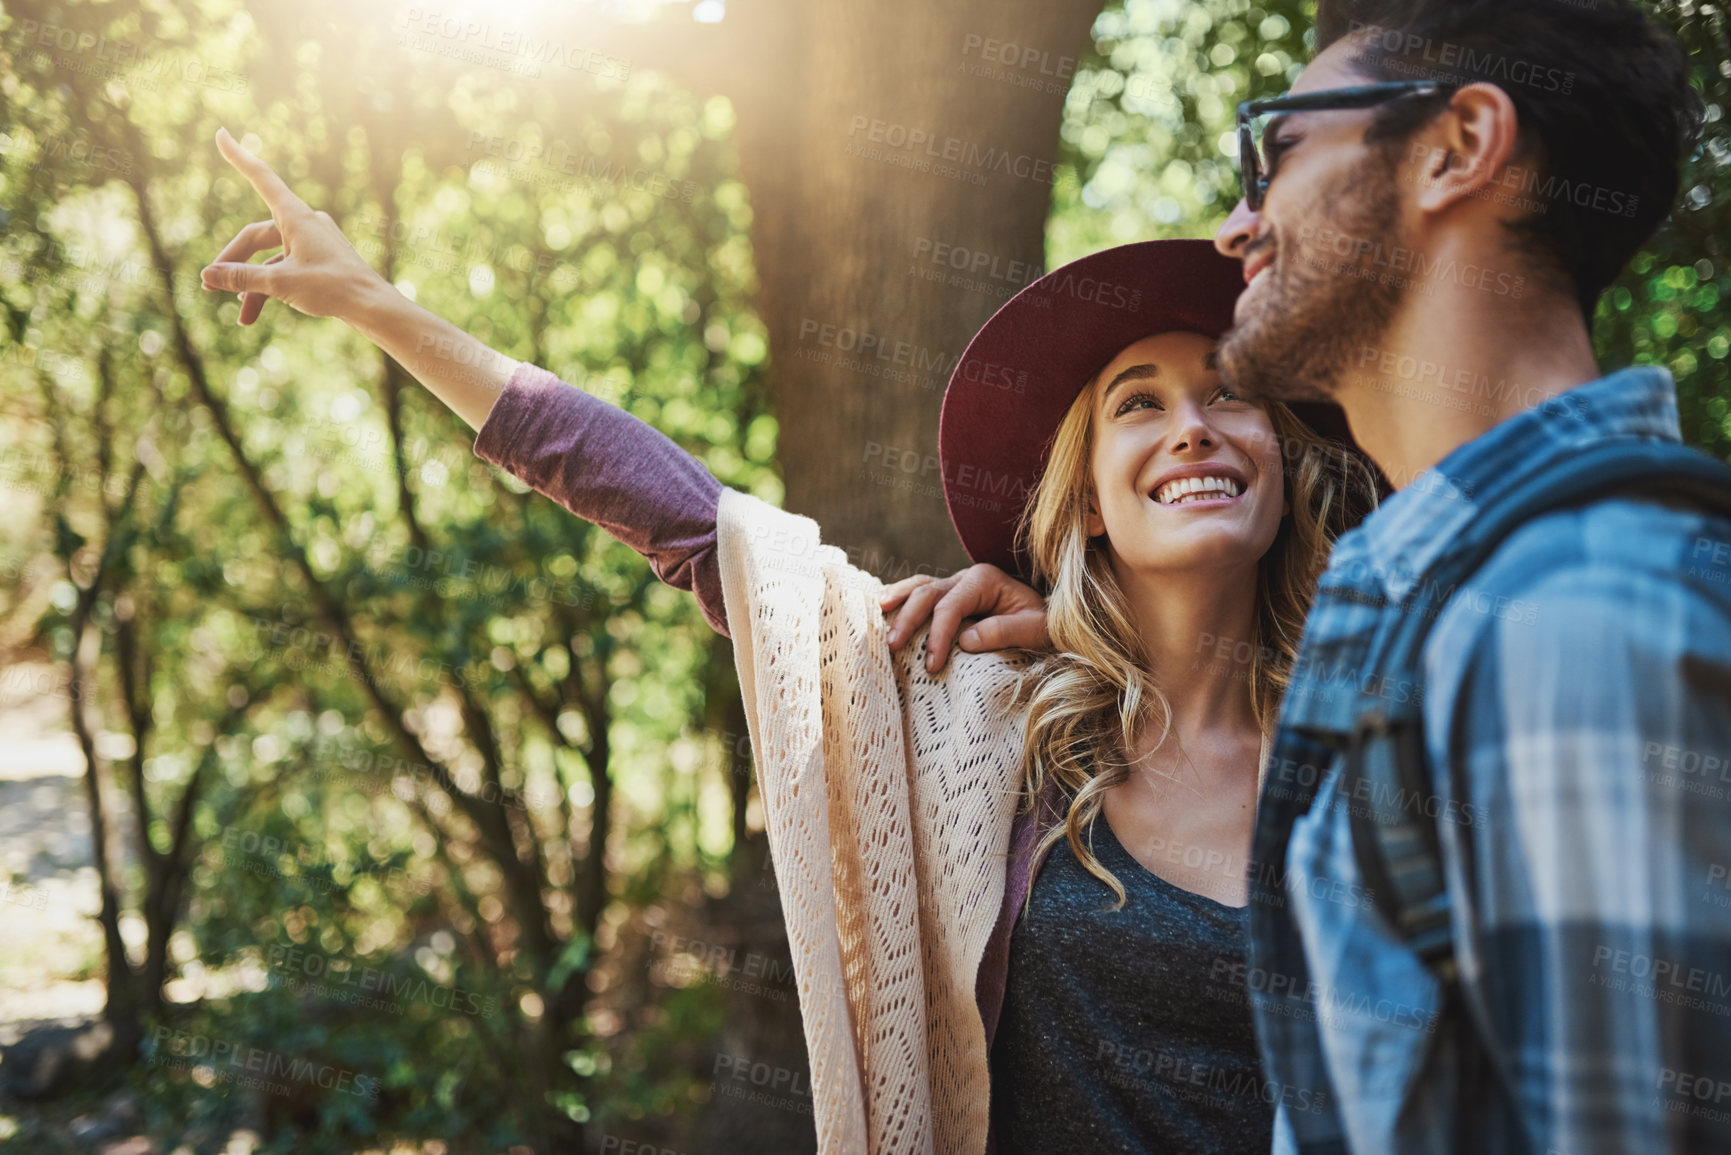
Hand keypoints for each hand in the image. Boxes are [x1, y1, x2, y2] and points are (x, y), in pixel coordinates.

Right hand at [200, 127, 385, 325]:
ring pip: (271, 259)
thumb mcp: (280, 283)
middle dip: (235, 263)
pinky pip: (287, 269)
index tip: (221, 134)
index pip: (261, 178)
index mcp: (296, 217)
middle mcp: (304, 223)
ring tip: (241, 317)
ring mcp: (314, 242)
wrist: (373, 307)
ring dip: (253, 286)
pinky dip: (271, 288)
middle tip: (210, 286)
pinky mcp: (320, 260)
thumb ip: (242, 278)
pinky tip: (254, 310)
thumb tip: (209, 275)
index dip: (239, 157)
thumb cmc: (332, 288)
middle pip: (257, 236)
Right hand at [880, 564, 1049, 672]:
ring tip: (877, 618)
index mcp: (985, 580)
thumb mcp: (1036, 630)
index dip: (937, 635)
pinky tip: (884, 611)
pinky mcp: (950, 597)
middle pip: (927, 593)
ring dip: (897, 603)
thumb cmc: (1044, 625)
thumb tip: (965, 641)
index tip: (932, 665)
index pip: (950, 606)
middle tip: (892, 647)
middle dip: (907, 619)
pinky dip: (901, 601)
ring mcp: (956, 585)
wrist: (1050, 619)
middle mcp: (966, 578)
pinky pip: (920, 593)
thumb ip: (1004, 631)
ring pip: (918, 586)